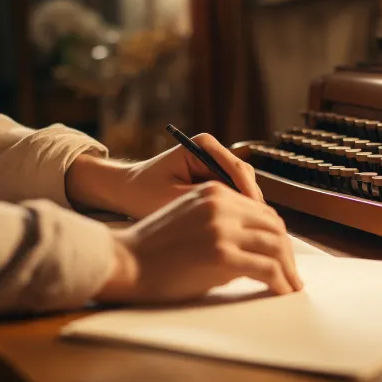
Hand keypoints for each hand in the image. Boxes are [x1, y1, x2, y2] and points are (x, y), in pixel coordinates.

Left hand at [66, 133, 261, 218]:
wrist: (124, 190)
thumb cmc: (142, 192)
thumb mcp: (174, 198)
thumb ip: (206, 203)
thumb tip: (238, 216)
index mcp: (204, 146)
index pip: (237, 170)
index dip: (249, 196)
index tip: (257, 219)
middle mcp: (213, 151)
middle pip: (245, 178)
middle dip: (251, 205)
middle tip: (258, 232)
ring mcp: (214, 165)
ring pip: (242, 189)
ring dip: (245, 211)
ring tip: (249, 236)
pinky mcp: (212, 179)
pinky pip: (232, 196)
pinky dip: (235, 213)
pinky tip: (236, 234)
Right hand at [99, 183, 302, 303]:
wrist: (125, 262)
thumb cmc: (153, 249)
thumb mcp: (189, 218)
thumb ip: (221, 223)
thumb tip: (253, 249)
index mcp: (214, 193)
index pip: (261, 210)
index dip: (277, 235)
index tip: (282, 254)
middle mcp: (222, 205)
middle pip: (274, 226)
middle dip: (288, 253)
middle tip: (292, 274)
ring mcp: (223, 229)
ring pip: (276, 246)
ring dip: (288, 270)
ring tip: (291, 286)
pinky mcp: (223, 255)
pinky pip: (267, 269)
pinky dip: (280, 282)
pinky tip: (281, 292)